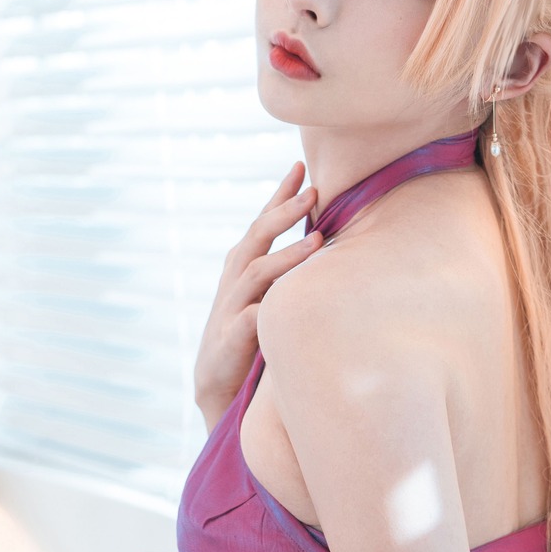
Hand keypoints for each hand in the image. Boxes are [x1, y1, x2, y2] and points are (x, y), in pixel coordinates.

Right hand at [192, 162, 322, 426]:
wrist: (218, 385)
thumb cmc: (251, 337)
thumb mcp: (269, 297)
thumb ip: (289, 271)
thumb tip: (332, 242)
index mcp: (243, 266)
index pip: (263, 222)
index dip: (279, 195)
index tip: (300, 166)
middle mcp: (234, 280)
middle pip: (257, 236)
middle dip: (283, 211)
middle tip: (313, 190)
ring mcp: (231, 308)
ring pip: (257, 272)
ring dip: (287, 255)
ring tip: (316, 240)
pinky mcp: (232, 338)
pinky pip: (251, 319)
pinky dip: (266, 309)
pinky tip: (285, 303)